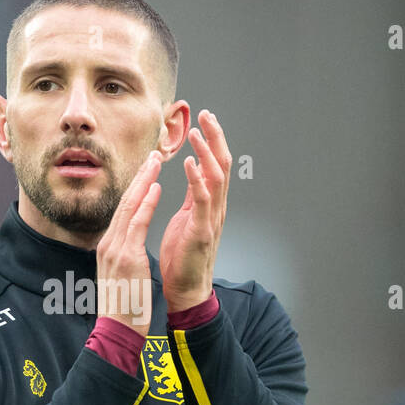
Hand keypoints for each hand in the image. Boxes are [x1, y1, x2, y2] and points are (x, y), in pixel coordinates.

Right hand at [95, 150, 161, 336]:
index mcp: (108, 249)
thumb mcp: (120, 278)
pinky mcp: (126, 256)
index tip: (146, 172)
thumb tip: (128, 251)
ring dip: (144, 181)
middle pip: (124, 202)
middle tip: (152, 154)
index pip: (123, 212)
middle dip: (140, 176)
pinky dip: (146, 203)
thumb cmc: (123, 309)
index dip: (135, 189)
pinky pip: (137, 223)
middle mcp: (109, 244)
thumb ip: (123, 260)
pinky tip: (156, 187)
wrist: (116, 330)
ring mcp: (116, 249)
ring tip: (156, 161)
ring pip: (130, 206)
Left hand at [159, 109, 229, 312]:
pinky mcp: (202, 232)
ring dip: (207, 152)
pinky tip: (191, 164)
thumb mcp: (187, 220)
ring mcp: (211, 219)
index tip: (205, 119)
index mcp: (209, 205)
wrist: (186, 290)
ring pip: (216, 178)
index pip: (215, 165)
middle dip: (215, 138)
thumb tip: (195, 174)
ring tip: (197, 132)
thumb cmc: (183, 258)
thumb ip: (193, 198)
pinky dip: (198, 180)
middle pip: (222, 164)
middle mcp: (216, 208)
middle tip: (207, 114)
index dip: (212, 141)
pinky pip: (202, 201)